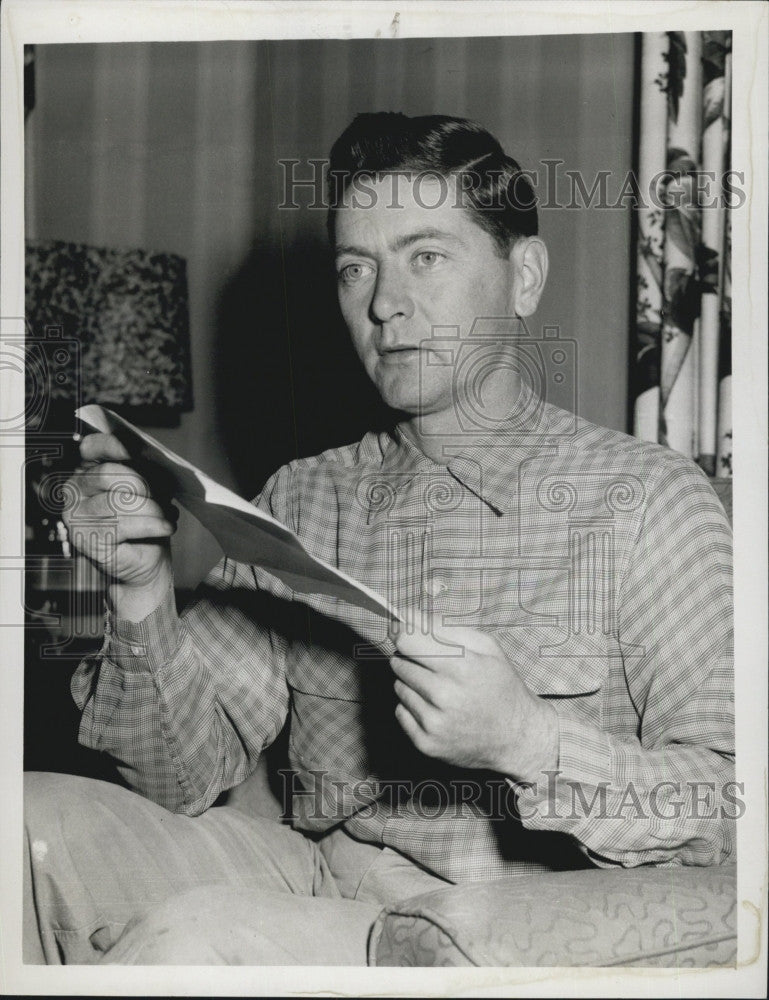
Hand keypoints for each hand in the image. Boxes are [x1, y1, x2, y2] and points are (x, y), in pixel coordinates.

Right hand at [62, 432, 175, 619]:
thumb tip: (148, 456)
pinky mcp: (87, 539)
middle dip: (143, 484)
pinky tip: (166, 527)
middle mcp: (75, 491)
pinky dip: (152, 524)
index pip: (92, 447)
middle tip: (162, 499)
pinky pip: (124, 524)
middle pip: (108, 473)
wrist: (147, 562)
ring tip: (166, 517)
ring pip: (119, 500)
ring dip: (152, 508)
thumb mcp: (148, 489)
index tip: (133, 450)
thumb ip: (142, 470)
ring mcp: (77, 516)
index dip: (112, 445)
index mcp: (87, 472)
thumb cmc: (146, 522)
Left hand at [390, 621, 557, 780]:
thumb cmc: (502, 687)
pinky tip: (436, 708)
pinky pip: (400, 712)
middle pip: (399, 663)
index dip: (405, 634)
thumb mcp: (487, 647)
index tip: (406, 634)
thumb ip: (446, 628)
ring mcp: (434, 723)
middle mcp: (445, 696)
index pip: (408, 641)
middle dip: (411, 659)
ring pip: (399, 687)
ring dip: (412, 683)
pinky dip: (413, 707)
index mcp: (462, 667)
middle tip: (432, 665)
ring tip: (439, 688)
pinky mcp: (426, 743)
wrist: (517, 736)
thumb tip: (409, 617)